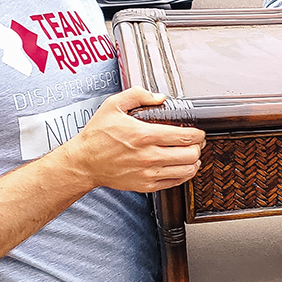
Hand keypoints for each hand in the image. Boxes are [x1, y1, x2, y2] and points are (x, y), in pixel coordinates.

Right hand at [59, 87, 205, 193]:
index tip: (198, 132)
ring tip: (190, 155)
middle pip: (191, 155)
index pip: (185, 136)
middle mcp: (149, 156)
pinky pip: (175, 182)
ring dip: (193, 162)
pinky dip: (183, 175)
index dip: (198, 134)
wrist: (83, 163)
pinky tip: (179, 167)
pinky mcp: (146, 185)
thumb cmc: (96, 136)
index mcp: (144, 135)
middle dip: (197, 147)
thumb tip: (159, 97)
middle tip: (195, 143)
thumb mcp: (112, 106)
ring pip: (187, 171)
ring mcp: (148, 173)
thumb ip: (137, 95)